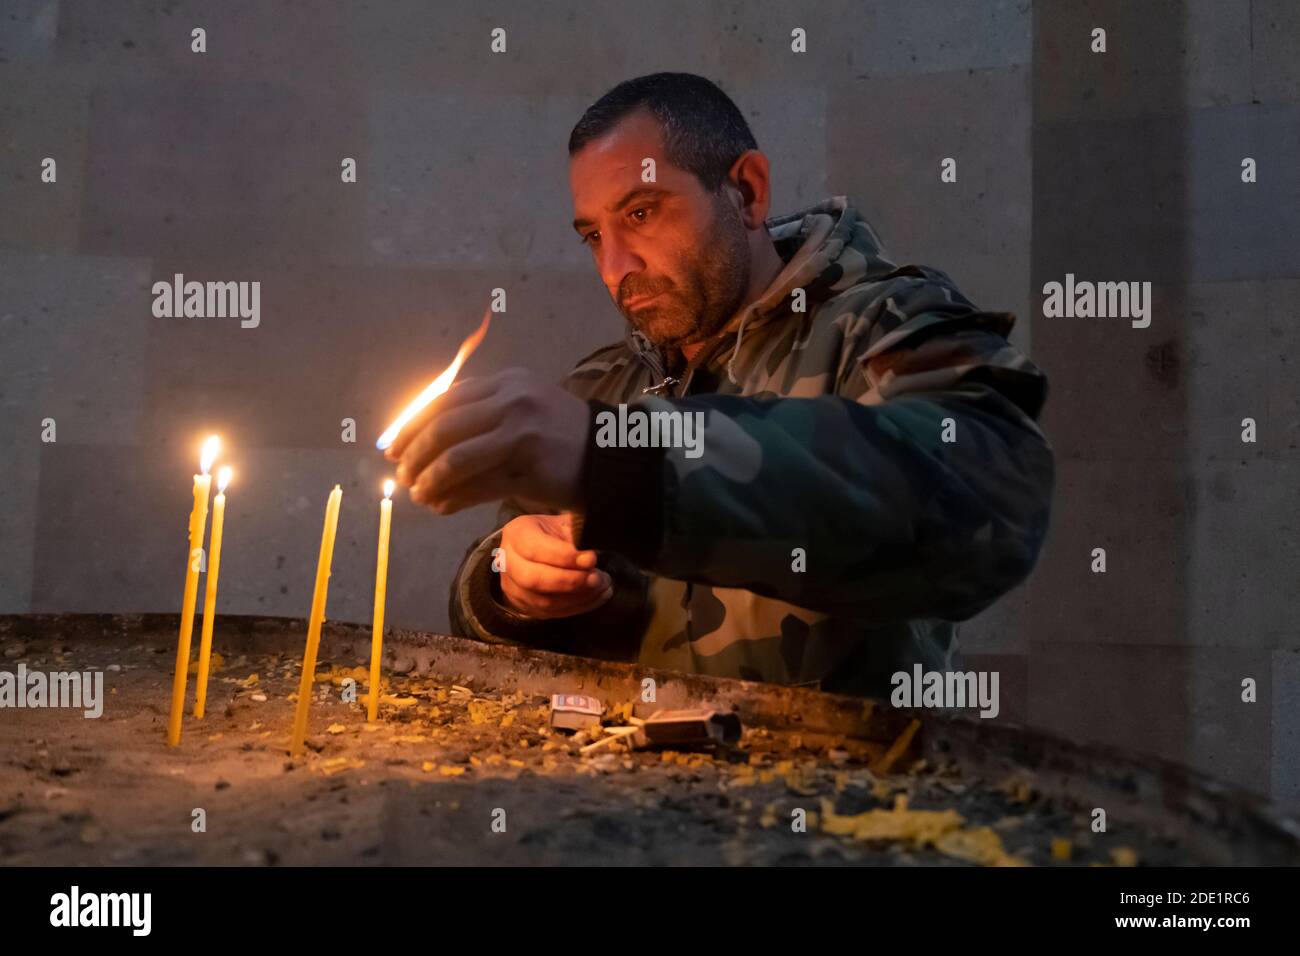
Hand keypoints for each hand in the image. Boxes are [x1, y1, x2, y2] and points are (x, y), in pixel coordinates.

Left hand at [385, 367, 589, 513]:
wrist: (608, 457)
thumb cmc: (557, 436)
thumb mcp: (521, 408)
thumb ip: (480, 414)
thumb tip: (421, 436)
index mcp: (506, 382)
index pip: (444, 400)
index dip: (411, 424)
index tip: (391, 445)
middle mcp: (512, 401)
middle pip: (444, 427)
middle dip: (414, 455)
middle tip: (401, 474)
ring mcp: (521, 433)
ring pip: (456, 457)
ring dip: (429, 480)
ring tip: (418, 494)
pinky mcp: (529, 467)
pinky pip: (478, 485)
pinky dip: (453, 498)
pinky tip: (441, 507)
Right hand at [496, 513, 612, 618]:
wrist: (534, 551)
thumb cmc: (551, 534)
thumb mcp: (562, 523)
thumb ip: (576, 532)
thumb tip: (591, 553)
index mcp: (516, 534)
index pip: (535, 549)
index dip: (564, 556)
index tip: (591, 559)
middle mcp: (508, 562)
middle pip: (534, 579)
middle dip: (571, 581)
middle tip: (598, 578)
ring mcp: (514, 587)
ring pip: (544, 601)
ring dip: (579, 596)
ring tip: (602, 586)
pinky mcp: (525, 606)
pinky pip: (552, 613)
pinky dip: (578, 606)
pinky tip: (596, 596)